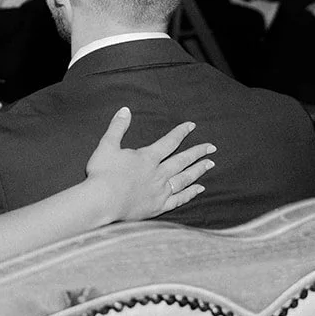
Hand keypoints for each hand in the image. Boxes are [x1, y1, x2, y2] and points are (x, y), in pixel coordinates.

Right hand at [83, 108, 214, 221]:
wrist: (103, 201)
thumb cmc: (103, 173)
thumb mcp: (107, 145)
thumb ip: (117, 127)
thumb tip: (125, 110)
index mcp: (147, 157)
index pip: (169, 142)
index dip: (181, 132)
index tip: (192, 126)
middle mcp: (159, 173)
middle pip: (182, 160)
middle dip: (197, 152)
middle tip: (211, 147)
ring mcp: (161, 191)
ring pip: (184, 178)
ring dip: (198, 170)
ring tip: (210, 164)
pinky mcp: (158, 206)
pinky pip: (179, 199)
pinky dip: (190, 193)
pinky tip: (199, 189)